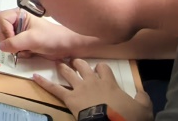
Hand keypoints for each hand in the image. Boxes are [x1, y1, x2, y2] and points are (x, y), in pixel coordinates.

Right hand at [0, 9, 94, 60]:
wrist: (66, 47)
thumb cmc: (51, 38)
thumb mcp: (32, 39)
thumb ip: (14, 42)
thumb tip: (1, 47)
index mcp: (18, 14)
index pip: (0, 19)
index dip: (5, 30)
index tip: (15, 38)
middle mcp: (16, 22)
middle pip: (0, 30)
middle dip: (9, 41)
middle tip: (21, 46)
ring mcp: (19, 33)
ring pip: (5, 41)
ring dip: (14, 48)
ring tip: (27, 49)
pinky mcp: (22, 42)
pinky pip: (12, 48)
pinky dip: (19, 52)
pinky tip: (29, 52)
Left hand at [33, 58, 152, 120]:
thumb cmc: (127, 117)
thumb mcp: (143, 108)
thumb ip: (142, 98)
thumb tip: (141, 93)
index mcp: (109, 82)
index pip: (103, 68)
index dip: (100, 68)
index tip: (99, 70)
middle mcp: (92, 81)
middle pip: (83, 66)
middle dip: (78, 62)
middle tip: (74, 61)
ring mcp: (79, 88)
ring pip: (68, 72)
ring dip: (62, 67)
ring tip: (57, 62)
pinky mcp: (70, 98)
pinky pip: (54, 89)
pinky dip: (43, 82)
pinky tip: (34, 76)